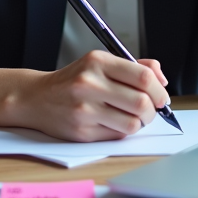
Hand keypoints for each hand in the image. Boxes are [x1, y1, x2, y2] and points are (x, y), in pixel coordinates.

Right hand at [15, 51, 169, 141]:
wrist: (36, 98)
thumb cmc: (73, 81)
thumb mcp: (99, 63)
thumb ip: (133, 66)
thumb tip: (161, 79)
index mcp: (97, 62)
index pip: (143, 77)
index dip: (159, 90)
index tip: (161, 96)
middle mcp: (90, 84)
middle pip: (141, 102)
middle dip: (153, 110)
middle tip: (151, 110)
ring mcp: (84, 109)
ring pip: (132, 123)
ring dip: (140, 123)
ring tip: (133, 117)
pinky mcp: (82, 131)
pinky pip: (117, 135)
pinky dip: (123, 131)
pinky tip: (115, 123)